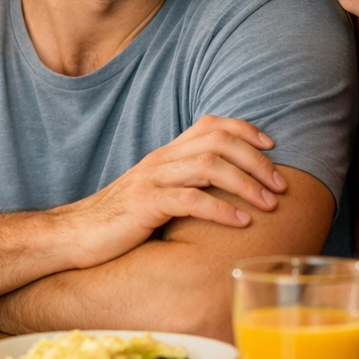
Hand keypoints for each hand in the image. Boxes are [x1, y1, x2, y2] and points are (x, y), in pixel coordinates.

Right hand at [59, 116, 287, 268]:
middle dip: (256, 160)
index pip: (211, 124)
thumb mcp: (156, 193)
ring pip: (208, 166)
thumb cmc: (121, 220)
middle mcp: (161, 160)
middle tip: (282, 186)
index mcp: (166, 154)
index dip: (246, 130)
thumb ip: (185, 183)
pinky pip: (189, 200)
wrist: (76, 235)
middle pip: (218, 141)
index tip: (272, 147)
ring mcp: (152, 180)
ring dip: (246, 183)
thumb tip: (226, 189)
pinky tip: (241, 222)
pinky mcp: (145, 205)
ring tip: (270, 205)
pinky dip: (221, 209)